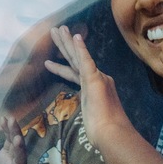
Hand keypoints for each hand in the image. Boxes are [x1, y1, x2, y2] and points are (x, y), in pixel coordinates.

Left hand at [0, 117, 25, 163]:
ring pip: (20, 160)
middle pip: (17, 146)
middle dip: (15, 133)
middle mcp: (13, 162)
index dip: (8, 129)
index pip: (10, 139)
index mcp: (7, 155)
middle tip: (12, 121)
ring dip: (20, 150)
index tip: (5, 118)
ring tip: (17, 139)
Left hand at [45, 26, 129, 146]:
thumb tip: (90, 115)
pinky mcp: (95, 80)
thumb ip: (89, 110)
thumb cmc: (103, 131)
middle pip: (75, 59)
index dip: (61, 66)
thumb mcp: (91, 117)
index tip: (50, 60)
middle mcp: (98, 79)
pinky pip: (86, 61)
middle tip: (54, 31)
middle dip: (63, 45)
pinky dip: (81, 48)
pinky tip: (75, 37)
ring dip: (67, 42)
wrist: (112, 134)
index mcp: (95, 87)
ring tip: (57, 29)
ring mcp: (97, 78)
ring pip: (78, 56)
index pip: (75, 73)